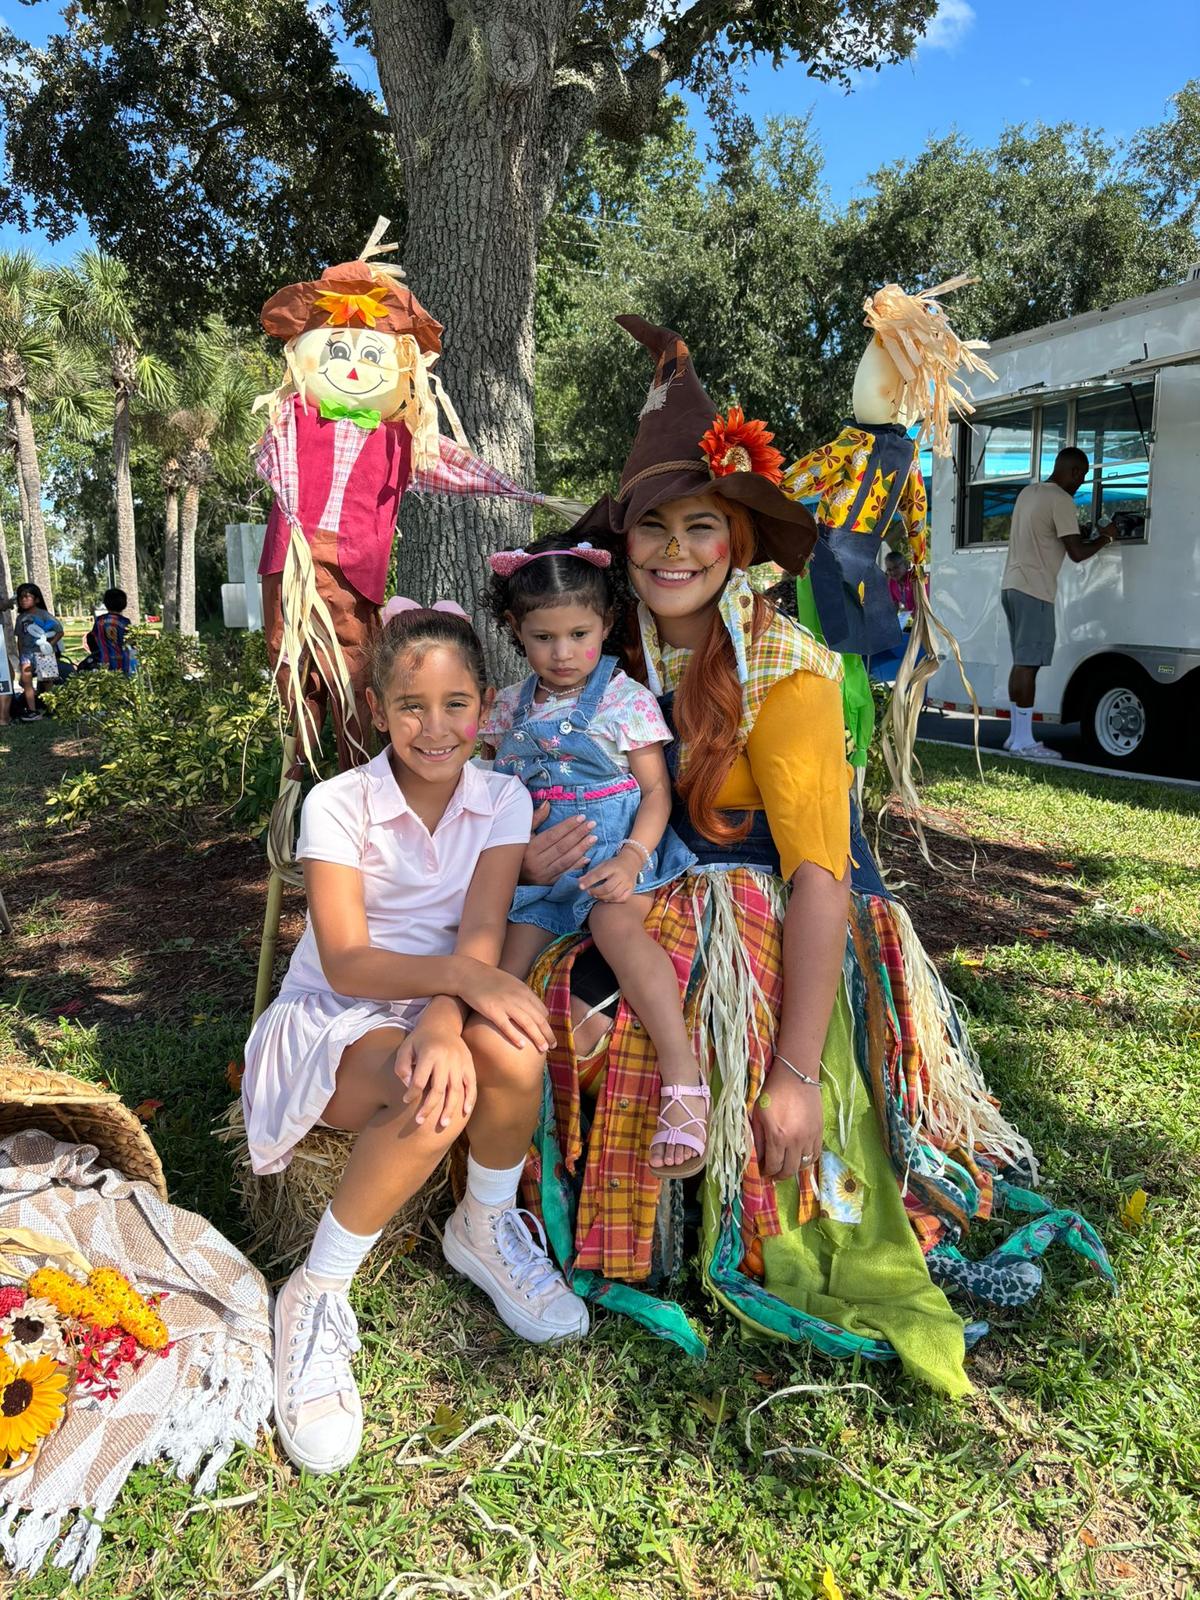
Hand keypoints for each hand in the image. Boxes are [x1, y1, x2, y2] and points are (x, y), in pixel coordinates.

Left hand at [396, 1022, 476, 1129]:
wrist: (442, 1023)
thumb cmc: (420, 1040)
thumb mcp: (405, 1048)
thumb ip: (402, 1067)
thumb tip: (409, 1086)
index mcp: (429, 1054)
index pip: (419, 1080)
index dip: (411, 1094)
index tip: (405, 1101)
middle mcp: (446, 1058)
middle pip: (438, 1088)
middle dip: (429, 1107)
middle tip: (419, 1122)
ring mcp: (460, 1062)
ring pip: (456, 1090)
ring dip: (450, 1109)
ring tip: (443, 1125)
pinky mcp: (469, 1064)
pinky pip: (471, 1084)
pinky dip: (469, 1099)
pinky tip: (464, 1111)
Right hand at [456, 959, 554, 1050]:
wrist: (468, 974)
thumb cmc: (489, 980)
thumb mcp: (511, 983)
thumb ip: (522, 994)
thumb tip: (531, 1008)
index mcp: (524, 990)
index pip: (542, 1010)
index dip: (547, 1024)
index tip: (548, 1034)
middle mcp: (518, 997)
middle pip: (539, 1018)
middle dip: (548, 1033)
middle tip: (554, 1046)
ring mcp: (506, 1004)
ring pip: (527, 1024)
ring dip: (538, 1037)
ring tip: (543, 1049)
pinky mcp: (492, 1011)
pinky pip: (507, 1026)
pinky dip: (516, 1036)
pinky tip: (522, 1046)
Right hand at [520, 804, 596, 886]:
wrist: (507, 875)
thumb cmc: (516, 850)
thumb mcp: (521, 834)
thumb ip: (535, 819)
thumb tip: (548, 803)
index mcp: (529, 848)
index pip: (552, 835)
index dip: (567, 826)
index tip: (581, 817)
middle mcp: (536, 863)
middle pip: (561, 847)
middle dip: (578, 834)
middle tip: (592, 824)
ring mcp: (542, 875)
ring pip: (565, 861)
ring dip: (581, 849)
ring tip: (593, 838)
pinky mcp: (547, 884)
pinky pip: (565, 874)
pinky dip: (577, 866)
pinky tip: (587, 858)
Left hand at [579, 849, 638, 903]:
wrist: (631, 862)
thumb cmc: (614, 864)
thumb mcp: (603, 864)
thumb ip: (591, 873)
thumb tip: (580, 881)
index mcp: (612, 866)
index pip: (599, 875)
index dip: (589, 881)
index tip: (580, 886)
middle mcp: (621, 875)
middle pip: (607, 888)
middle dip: (596, 892)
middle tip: (589, 892)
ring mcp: (627, 883)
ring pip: (614, 895)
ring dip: (602, 897)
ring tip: (596, 895)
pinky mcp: (631, 889)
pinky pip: (622, 899)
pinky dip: (612, 901)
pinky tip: (606, 898)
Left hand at [751, 1062, 823, 1181]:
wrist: (796, 1075)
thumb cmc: (773, 1092)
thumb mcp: (758, 1114)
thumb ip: (758, 1138)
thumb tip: (758, 1158)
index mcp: (777, 1136)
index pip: (773, 1165)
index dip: (767, 1172)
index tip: (763, 1172)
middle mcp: (795, 1141)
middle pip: (789, 1170)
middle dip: (780, 1176)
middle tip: (774, 1174)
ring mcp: (810, 1137)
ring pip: (804, 1165)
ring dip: (794, 1169)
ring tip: (786, 1166)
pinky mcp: (819, 1132)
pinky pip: (816, 1155)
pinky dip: (808, 1160)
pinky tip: (799, 1157)